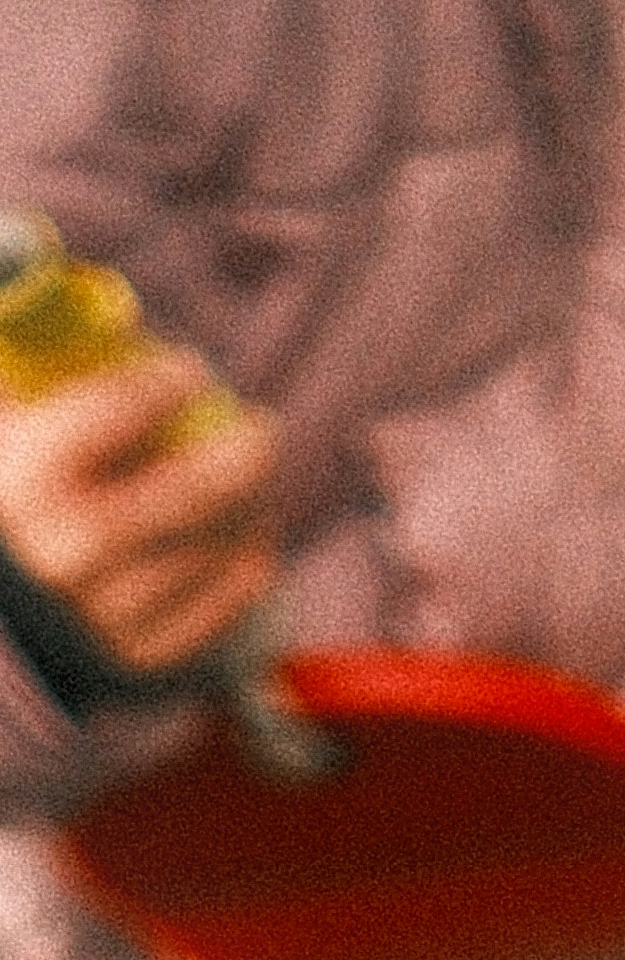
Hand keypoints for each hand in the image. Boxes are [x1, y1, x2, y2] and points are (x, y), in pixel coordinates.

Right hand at [0, 349, 285, 673]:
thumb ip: (35, 357)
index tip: (191, 370)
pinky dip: (244, 578)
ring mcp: (105, 613)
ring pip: (208, 552)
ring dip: (250, 512)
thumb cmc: (4, 492)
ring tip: (260, 484)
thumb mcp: (5, 418)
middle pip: (188, 493)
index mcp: (29, 481)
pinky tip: (256, 544)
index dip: (165, 385)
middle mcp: (69, 552)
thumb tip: (97, 301)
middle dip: (240, 453)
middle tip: (264, 427)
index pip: (118, 415)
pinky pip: (213, 614)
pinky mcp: (134, 658)